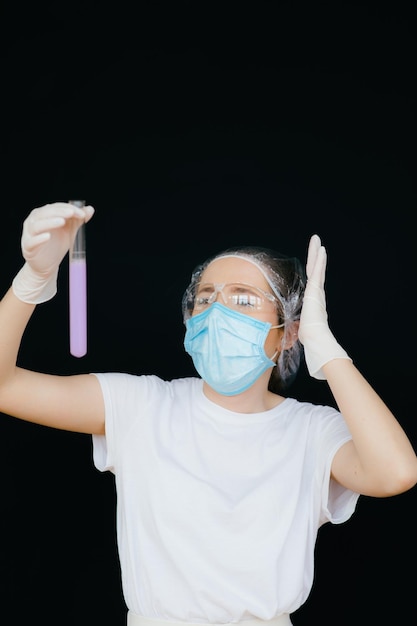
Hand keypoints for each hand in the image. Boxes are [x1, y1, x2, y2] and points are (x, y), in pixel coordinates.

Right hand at [12, 202, 93, 303]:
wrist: (46, 266)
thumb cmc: (56, 245)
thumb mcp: (69, 231)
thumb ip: (78, 220)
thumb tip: (90, 209)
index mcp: (44, 214)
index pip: (55, 207)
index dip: (68, 208)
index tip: (82, 213)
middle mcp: (34, 221)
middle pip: (45, 213)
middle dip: (59, 212)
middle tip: (72, 213)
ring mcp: (29, 234)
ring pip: (37, 225)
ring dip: (49, 222)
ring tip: (62, 222)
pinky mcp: (28, 247)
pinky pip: (32, 241)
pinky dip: (39, 239)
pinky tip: (47, 236)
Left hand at [298, 234, 350, 378]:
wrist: (314, 338)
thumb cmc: (308, 336)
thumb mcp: (300, 327)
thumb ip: (299, 326)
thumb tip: (295, 335)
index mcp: (313, 300)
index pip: (313, 280)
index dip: (314, 269)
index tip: (315, 259)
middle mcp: (316, 293)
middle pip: (315, 270)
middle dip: (315, 256)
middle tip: (317, 243)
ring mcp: (317, 290)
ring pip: (316, 268)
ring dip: (317, 253)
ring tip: (317, 241)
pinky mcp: (315, 290)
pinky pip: (317, 272)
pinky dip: (320, 261)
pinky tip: (321, 250)